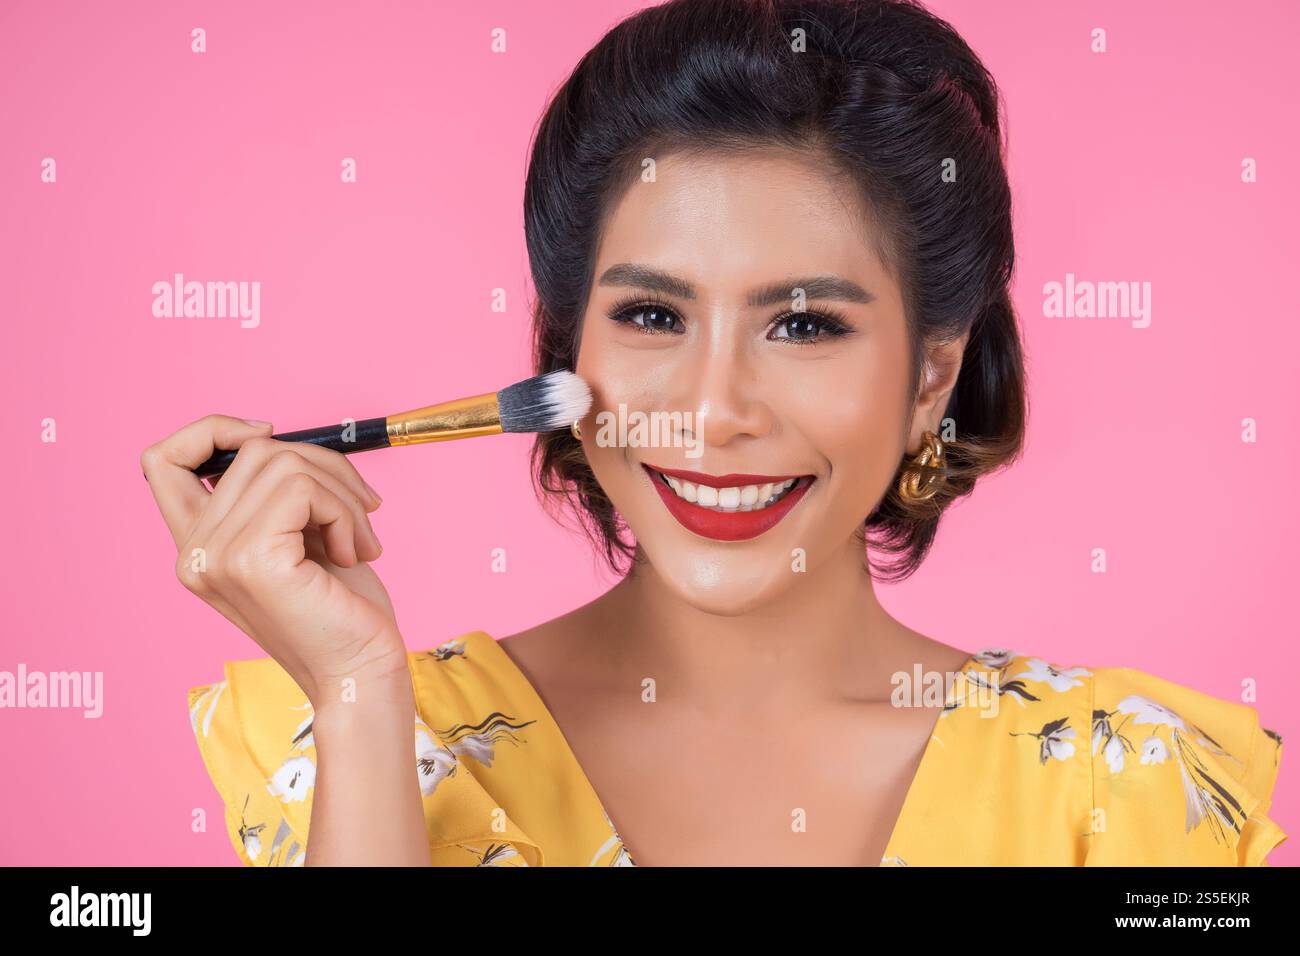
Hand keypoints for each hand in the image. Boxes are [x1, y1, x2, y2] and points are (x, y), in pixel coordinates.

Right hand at [142, 415, 407, 703]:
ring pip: (285, 463)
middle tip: (362, 508)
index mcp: (197, 547)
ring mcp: (216, 556)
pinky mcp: (252, 559)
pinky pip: (305, 490)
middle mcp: (193, 552)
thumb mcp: (299, 535)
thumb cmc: (341, 607)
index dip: (212, 430)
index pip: (161, 459)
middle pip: (252, 450)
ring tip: (361, 539)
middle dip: (324, 466)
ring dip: (342, 493)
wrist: (360, 670)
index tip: (270, 435)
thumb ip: (273, 493)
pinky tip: (357, 553)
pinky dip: (345, 512)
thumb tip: (274, 437)